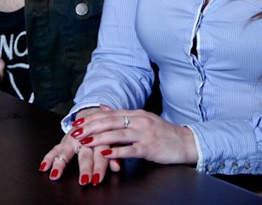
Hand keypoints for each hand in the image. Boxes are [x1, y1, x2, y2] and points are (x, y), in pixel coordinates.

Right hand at [39, 106, 121, 185]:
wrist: (93, 113)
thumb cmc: (105, 130)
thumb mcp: (113, 140)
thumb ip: (116, 154)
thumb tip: (117, 167)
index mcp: (100, 137)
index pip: (101, 153)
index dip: (100, 166)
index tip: (98, 179)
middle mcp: (84, 138)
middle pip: (85, 154)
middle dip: (84, 167)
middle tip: (84, 179)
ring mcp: (72, 139)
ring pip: (66, 151)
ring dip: (61, 163)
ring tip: (55, 174)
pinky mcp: (63, 141)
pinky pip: (54, 150)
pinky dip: (48, 158)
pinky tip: (43, 167)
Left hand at [70, 109, 197, 165]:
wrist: (186, 142)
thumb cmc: (163, 134)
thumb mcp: (143, 120)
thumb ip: (123, 116)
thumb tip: (104, 108)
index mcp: (136, 114)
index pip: (109, 114)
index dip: (92, 118)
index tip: (77, 123)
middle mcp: (139, 121)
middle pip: (110, 122)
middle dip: (91, 127)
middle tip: (75, 132)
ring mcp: (145, 134)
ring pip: (118, 134)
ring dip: (100, 138)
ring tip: (85, 141)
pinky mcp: (150, 148)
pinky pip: (130, 149)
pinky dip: (116, 151)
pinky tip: (105, 153)